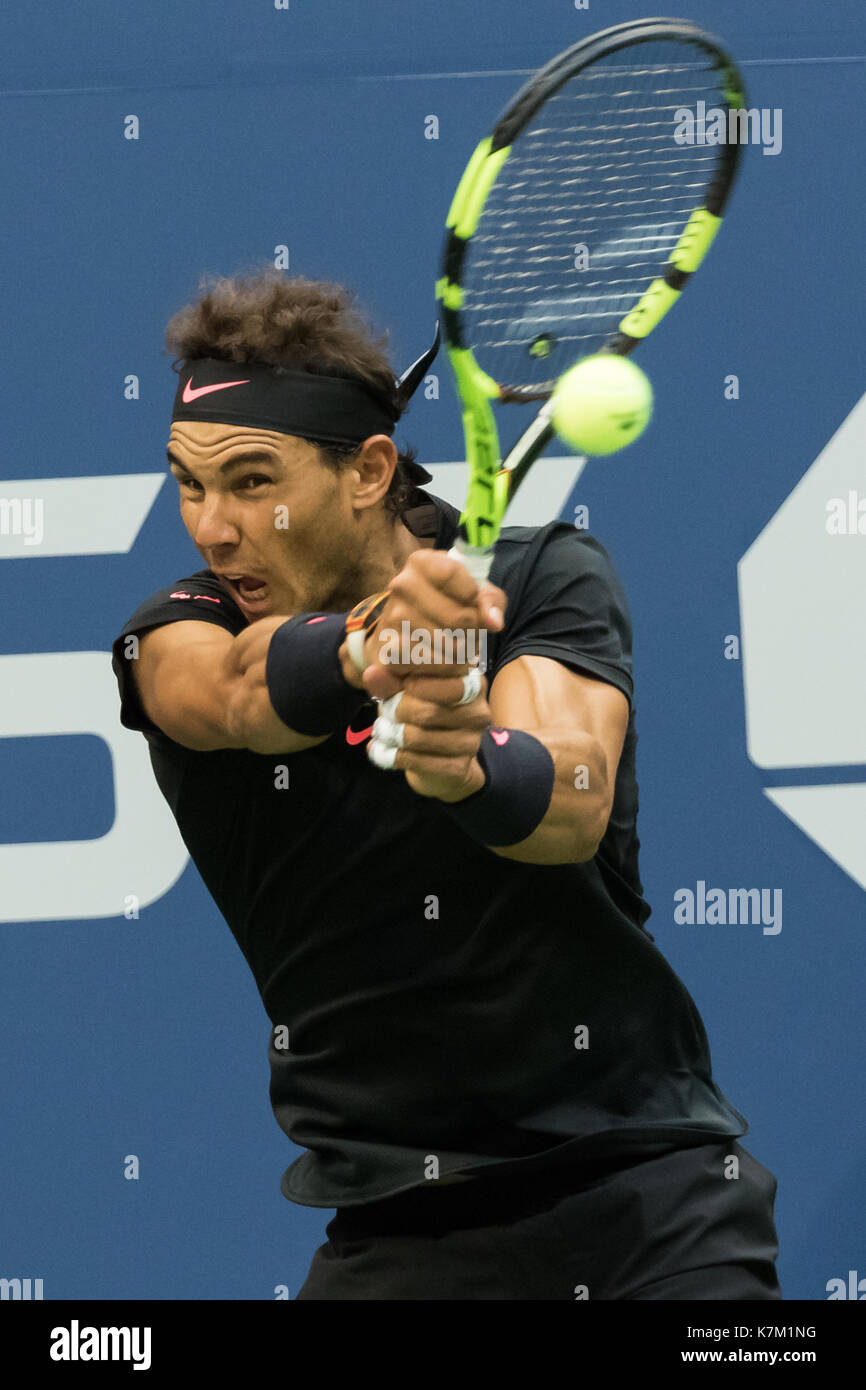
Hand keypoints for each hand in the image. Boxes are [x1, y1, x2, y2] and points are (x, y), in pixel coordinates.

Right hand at [339, 548, 506, 699]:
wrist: (406, 629)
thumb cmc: (447, 604)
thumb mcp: (473, 593)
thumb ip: (490, 601)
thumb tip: (494, 622)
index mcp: (422, 562)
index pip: (454, 574)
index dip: (473, 595)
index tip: (475, 603)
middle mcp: (402, 585)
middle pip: (458, 618)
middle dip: (474, 633)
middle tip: (474, 635)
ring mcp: (394, 616)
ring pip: (448, 645)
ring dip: (464, 653)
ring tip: (463, 649)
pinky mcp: (390, 647)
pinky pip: (432, 663)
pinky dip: (448, 668)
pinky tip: (449, 662)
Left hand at [368, 669, 491, 801]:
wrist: (438, 759)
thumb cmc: (420, 711)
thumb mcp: (404, 689)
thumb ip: (391, 680)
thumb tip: (372, 674)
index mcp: (470, 679)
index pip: (446, 666)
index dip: (414, 661)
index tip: (387, 660)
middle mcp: (477, 708)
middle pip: (427, 709)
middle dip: (396, 710)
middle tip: (385, 710)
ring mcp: (472, 740)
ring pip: (418, 736)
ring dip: (391, 735)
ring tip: (383, 730)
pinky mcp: (459, 766)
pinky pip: (416, 761)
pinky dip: (393, 756)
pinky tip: (385, 751)